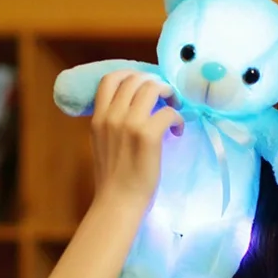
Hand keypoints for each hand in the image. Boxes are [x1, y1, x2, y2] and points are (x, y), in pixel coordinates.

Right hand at [90, 70, 183, 209]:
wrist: (118, 202)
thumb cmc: (114, 179)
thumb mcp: (103, 143)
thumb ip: (112, 124)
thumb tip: (133, 111)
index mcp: (99, 117)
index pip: (111, 79)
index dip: (133, 75)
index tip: (147, 86)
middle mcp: (111, 116)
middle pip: (135, 79)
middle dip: (156, 82)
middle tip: (168, 97)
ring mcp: (129, 124)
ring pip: (153, 88)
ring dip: (170, 94)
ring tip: (176, 108)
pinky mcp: (147, 136)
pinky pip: (169, 112)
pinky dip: (178, 118)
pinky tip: (178, 131)